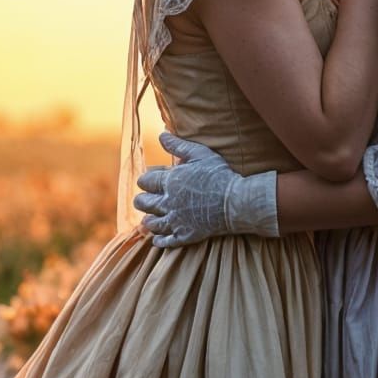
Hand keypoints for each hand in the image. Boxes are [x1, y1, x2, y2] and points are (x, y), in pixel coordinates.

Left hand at [134, 132, 278, 248]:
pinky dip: (159, 241)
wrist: (236, 202)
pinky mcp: (186, 235)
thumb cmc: (219, 175)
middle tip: (144, 200)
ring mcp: (176, 220)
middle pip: (143, 203)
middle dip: (141, 200)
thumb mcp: (200, 154)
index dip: (144, 180)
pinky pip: (166, 241)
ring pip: (152, 223)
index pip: (145, 181)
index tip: (147, 181)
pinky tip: (157, 239)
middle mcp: (169, 202)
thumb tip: (161, 135)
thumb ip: (179, 145)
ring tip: (149, 219)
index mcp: (170, 182)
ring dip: (148, 220)